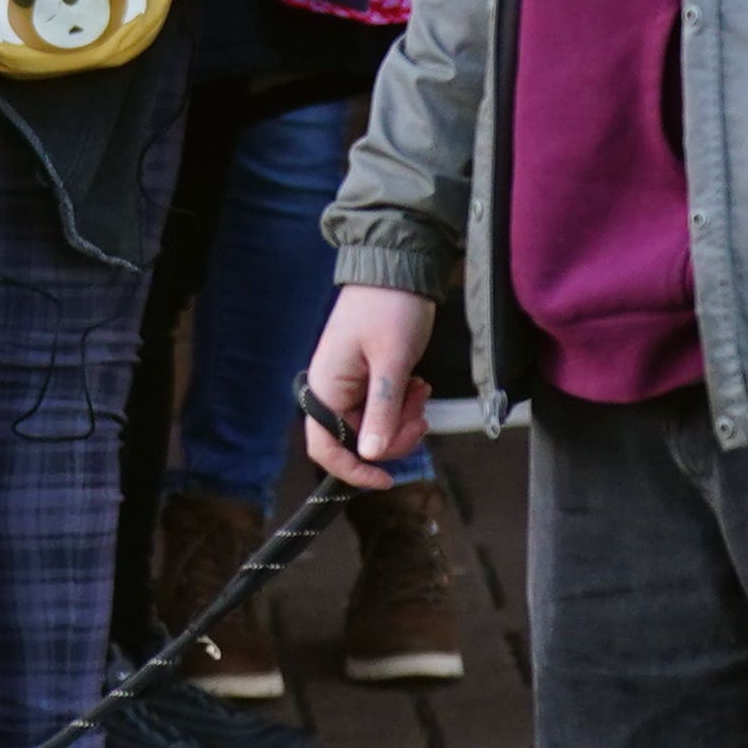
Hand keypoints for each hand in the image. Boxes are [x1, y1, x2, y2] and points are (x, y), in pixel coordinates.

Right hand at [306, 282, 434, 481]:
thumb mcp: (393, 363)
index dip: (354, 470)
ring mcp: (349, 384)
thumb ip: (383, 411)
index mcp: (326, 387)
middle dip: (394, 436)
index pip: (326, 447)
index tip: (387, 480)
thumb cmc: (390, 308)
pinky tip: (417, 385)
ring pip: (374, 425)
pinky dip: (402, 405)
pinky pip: (382, 407)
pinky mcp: (366, 376)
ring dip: (402, 420)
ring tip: (421, 393)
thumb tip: (372, 455)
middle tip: (421, 416)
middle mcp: (332, 389)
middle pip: (357, 440)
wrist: (397, 267)